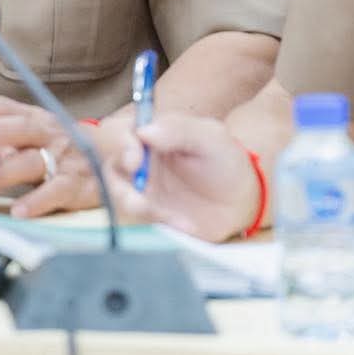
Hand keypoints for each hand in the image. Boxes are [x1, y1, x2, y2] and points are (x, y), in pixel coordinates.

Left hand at [0, 95, 118, 216]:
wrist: (114, 158)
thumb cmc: (54, 149)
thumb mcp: (17, 145)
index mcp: (30, 118)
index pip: (1, 107)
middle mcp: (47, 132)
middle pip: (19, 128)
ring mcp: (63, 158)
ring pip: (33, 161)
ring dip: (5, 171)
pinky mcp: (77, 186)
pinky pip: (57, 192)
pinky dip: (38, 201)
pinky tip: (18, 211)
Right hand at [107, 113, 260, 241]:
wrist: (242, 200)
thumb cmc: (224, 160)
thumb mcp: (210, 137)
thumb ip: (179, 129)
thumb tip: (143, 131)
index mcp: (150, 136)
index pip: (119, 134)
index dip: (121, 145)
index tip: (135, 161)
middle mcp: (140, 162)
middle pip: (111, 169)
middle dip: (119, 186)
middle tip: (140, 201)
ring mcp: (143, 190)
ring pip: (120, 197)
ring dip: (135, 208)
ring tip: (163, 216)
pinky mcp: (150, 215)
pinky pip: (142, 221)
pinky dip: (161, 224)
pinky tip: (187, 224)